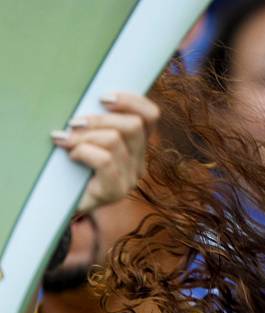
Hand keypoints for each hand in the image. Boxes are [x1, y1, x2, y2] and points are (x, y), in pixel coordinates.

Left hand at [51, 93, 158, 211]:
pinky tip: (71, 156)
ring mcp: (129, 178)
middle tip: (73, 123)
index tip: (103, 98)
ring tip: (63, 140)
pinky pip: (105, 160)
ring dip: (84, 136)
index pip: (151, 116)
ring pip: (115, 140)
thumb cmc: (68, 166)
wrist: (56, 206)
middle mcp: (139, 162)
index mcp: (137, 145)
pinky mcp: (115, 191)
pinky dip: (83, 152)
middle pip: (134, 125)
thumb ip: (97, 122)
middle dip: (99, 119)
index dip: (132, 101)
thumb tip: (90, 98)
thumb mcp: (87, 137)